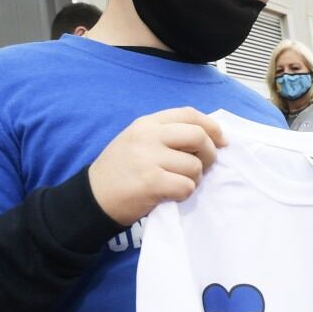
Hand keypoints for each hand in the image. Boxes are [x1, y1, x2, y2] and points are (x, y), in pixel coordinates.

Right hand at [88, 108, 225, 225]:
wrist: (91, 198)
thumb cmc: (120, 171)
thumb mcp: (138, 141)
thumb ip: (167, 135)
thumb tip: (209, 137)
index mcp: (147, 123)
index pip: (189, 114)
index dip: (212, 127)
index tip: (221, 141)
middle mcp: (148, 136)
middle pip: (198, 136)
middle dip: (210, 153)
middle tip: (204, 167)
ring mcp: (148, 158)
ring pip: (195, 165)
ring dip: (194, 179)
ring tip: (178, 183)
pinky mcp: (151, 182)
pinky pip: (186, 186)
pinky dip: (184, 193)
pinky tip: (170, 195)